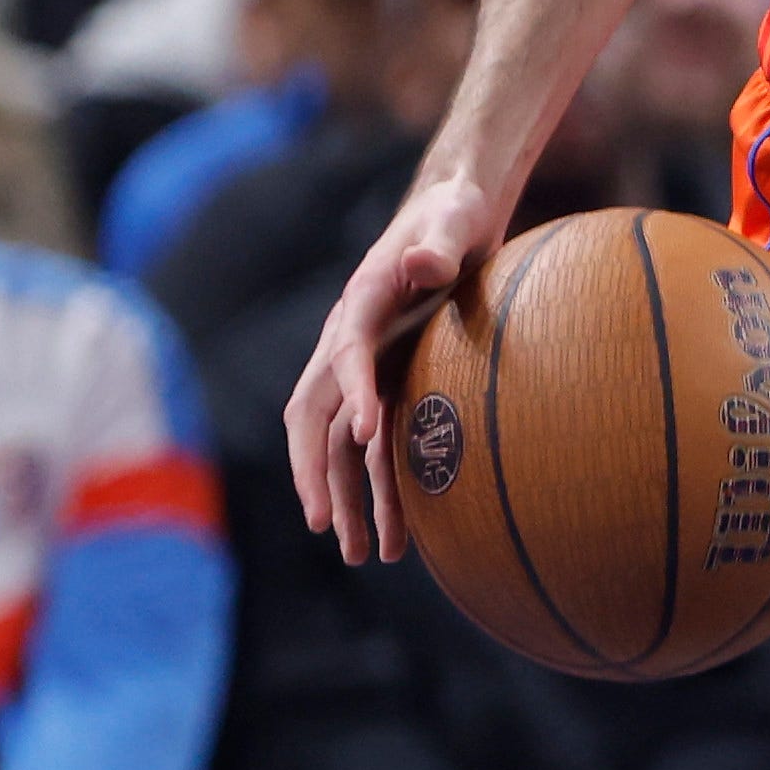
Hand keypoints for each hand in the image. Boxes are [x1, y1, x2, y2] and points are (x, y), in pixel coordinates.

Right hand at [289, 172, 511, 561]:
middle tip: (326, 526)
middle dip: (315, 470)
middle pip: (315, 413)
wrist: (451, 215)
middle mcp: (348, 338)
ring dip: (343, 496)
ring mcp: (362, 363)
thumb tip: (422, 263)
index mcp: (363, 299)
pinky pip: (368, 441)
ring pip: (335, 440)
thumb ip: (436, 245)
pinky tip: (397, 531)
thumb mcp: (452, 220)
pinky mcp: (385, 378)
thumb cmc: (454, 215)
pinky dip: (376, 484)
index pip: (349, 351)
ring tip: (364, 554)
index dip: (356, 390)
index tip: (372, 431)